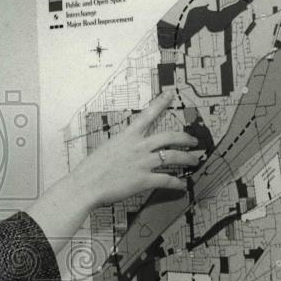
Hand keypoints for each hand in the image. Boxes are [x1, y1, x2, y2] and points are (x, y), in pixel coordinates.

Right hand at [72, 90, 201, 206]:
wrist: (85, 185)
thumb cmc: (91, 169)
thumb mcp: (106, 149)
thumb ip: (121, 148)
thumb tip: (127, 151)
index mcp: (127, 136)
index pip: (147, 115)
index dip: (161, 103)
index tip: (170, 94)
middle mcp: (138, 147)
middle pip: (169, 137)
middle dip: (185, 139)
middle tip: (194, 141)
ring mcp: (143, 163)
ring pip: (173, 157)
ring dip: (187, 159)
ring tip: (194, 161)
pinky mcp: (144, 180)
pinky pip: (167, 180)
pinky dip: (177, 183)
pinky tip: (182, 185)